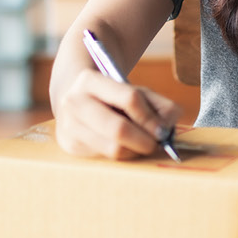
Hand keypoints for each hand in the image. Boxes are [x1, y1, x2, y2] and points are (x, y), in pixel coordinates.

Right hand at [51, 67, 181, 159]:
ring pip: (113, 148)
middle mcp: (73, 102)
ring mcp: (69, 126)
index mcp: (90, 80)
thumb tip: (168, 126)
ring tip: (142, 144)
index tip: (164, 130)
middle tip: (156, 144)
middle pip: (118, 129)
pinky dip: (123, 155)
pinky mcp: (70, 146)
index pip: (129, 99)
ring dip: (135, 150)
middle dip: (144, 140)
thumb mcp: (136, 91)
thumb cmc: (113, 96)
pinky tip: (126, 146)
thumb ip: (159, 104)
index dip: (150, 117)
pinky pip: (106, 158)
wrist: (77, 101)